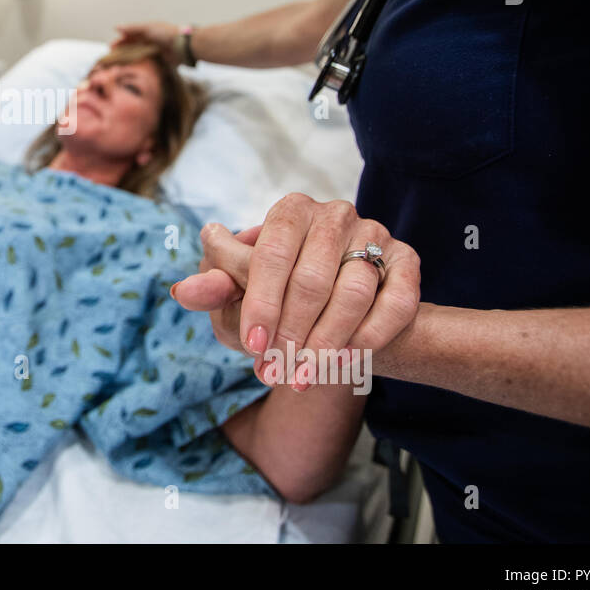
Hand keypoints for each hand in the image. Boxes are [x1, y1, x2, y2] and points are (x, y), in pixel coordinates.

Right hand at [112, 22, 181, 64]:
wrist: (182, 46)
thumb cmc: (165, 33)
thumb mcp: (147, 28)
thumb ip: (132, 28)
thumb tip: (116, 27)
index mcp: (148, 30)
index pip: (131, 35)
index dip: (121, 40)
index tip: (112, 47)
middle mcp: (151, 40)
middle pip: (134, 45)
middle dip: (123, 50)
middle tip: (113, 57)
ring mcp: (155, 50)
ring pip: (139, 54)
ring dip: (129, 58)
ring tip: (120, 64)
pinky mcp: (160, 60)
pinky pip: (147, 62)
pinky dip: (139, 64)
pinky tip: (133, 68)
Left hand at [171, 195, 420, 388]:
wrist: (334, 310)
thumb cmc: (277, 297)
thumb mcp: (239, 295)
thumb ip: (214, 290)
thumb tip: (182, 291)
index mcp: (289, 211)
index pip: (272, 256)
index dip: (261, 305)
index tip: (254, 347)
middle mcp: (333, 215)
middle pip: (313, 279)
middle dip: (291, 334)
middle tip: (274, 372)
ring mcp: (374, 234)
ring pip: (354, 293)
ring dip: (327, 344)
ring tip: (302, 377)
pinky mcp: (407, 260)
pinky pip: (397, 302)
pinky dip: (370, 337)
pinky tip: (345, 364)